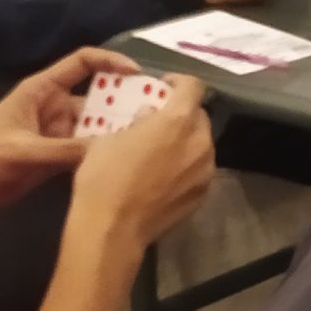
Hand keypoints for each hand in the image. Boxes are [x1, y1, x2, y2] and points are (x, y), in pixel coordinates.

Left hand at [0, 47, 135, 233]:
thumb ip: (66, 150)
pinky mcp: (56, 155)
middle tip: (156, 112)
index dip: (111, 62)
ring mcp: (56, 132)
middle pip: (97, 95)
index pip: (82, 63)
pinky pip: (87, 149)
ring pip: (95, 125)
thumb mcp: (24, 151)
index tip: (139, 74)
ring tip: (147, 138)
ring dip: (116, 130)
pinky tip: (125, 160)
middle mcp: (54, 107)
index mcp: (41, 91)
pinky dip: (103, 152)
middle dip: (123, 101)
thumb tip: (110, 150)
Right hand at [69, 77, 215, 249]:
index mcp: (178, 120)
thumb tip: (150, 114)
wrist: (113, 228)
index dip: (179, 81)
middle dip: (182, 114)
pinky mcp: (203, 194)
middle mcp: (200, 142)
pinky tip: (165, 176)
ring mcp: (206, 171)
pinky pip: (198, 170)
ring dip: (185, 141)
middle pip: (199, 116)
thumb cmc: (105, 177)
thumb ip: (138, 120)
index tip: (165, 86)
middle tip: (160, 121)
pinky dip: (186, 166)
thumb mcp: (110, 137)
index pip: (193, 86)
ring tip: (162, 151)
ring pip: (201, 144)